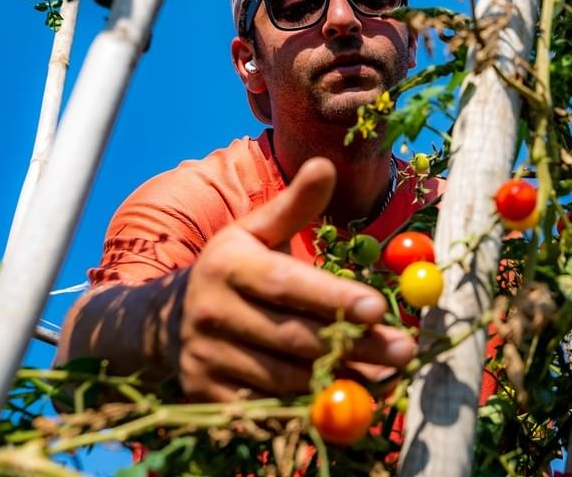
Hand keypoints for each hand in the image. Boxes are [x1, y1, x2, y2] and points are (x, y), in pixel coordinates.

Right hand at [174, 157, 414, 400]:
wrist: (166, 321)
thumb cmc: (234, 268)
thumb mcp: (256, 230)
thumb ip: (295, 204)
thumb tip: (326, 165)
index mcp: (227, 266)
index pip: (286, 284)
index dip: (333, 297)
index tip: (380, 307)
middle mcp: (211, 314)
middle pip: (293, 337)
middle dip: (355, 345)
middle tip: (404, 350)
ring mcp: (206, 359)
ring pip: (285, 378)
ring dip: (340, 380)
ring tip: (389, 375)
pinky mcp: (207, 397)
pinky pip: (268, 406)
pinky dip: (310, 406)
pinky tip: (349, 397)